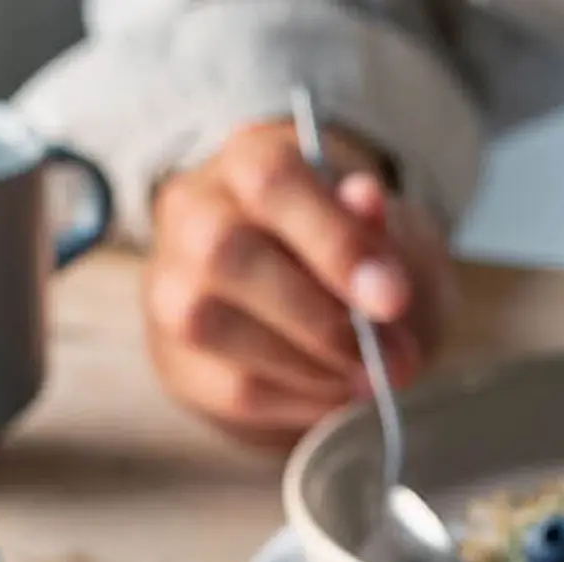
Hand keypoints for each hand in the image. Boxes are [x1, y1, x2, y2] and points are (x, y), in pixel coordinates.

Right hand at [145, 118, 450, 444]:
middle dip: (321, 318)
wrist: (299, 309)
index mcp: (245, 159)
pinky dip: (297, 399)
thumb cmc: (342, 257)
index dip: (334, 241)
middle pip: (229, 254)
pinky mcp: (178, 361)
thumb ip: (374, 223)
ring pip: (215, 326)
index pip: (272, 182)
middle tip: (392, 358)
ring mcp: (170, 288)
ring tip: (371, 379)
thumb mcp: (376, 231)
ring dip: (309, 366)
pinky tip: (338, 395)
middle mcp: (192, 212)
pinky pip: (230, 387)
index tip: (393, 300)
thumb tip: (367, 200)